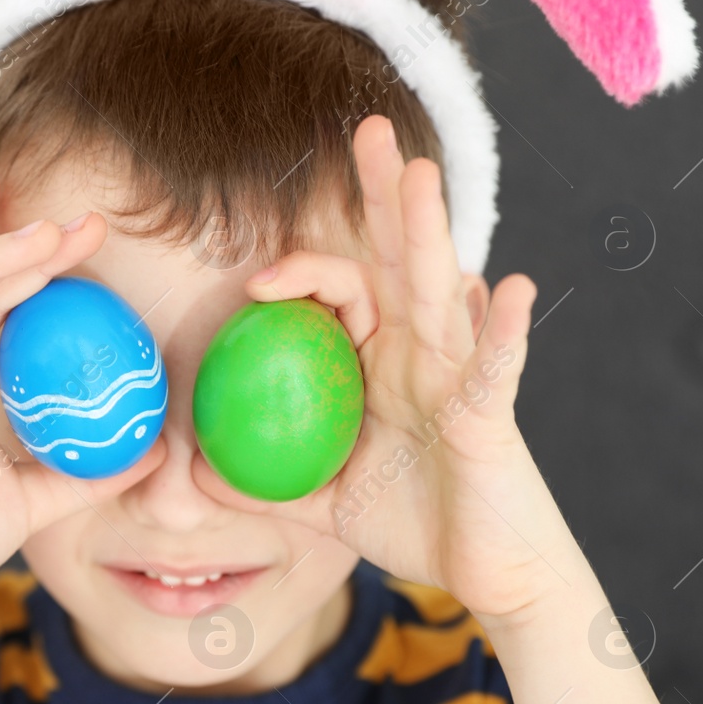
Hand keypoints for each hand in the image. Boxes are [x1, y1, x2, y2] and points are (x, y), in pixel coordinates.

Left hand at [195, 114, 575, 621]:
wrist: (488, 575)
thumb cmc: (415, 524)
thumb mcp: (323, 504)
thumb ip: (265, 484)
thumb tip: (194, 475)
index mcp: (383, 364)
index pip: (345, 292)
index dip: (303, 271)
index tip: (255, 280)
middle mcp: (424, 355)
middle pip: (395, 260)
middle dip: (382, 193)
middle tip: (368, 127)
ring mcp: (461, 378)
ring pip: (437, 292)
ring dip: (427, 233)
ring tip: (419, 175)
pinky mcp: (491, 418)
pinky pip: (494, 369)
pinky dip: (500, 329)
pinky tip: (507, 285)